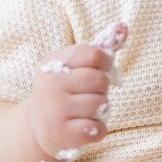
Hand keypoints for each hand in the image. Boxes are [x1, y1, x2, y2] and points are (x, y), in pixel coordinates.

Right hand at [24, 23, 127, 160]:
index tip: (97, 70)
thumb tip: (123, 27)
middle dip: (101, 88)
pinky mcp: (61, 135)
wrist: (37, 127)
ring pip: (101, 105)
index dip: (104, 63)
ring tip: (83, 111)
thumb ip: (98, 49)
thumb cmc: (64, 91)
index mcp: (52, 64)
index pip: (94, 54)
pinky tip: (84, 127)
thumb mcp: (72, 66)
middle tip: (87, 94)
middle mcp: (50, 86)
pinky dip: (98, 130)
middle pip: (100, 80)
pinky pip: (98, 129)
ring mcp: (54, 111)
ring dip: (99, 110)